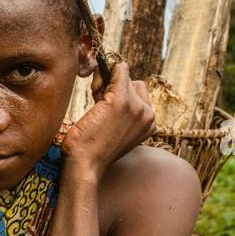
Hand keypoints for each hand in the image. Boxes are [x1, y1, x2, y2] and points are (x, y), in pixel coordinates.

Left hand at [62, 61, 154, 176]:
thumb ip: (120, 113)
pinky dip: (106, 71)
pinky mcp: (122, 101)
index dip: (120, 94)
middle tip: (96, 100)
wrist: (84, 165)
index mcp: (150, 124)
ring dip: (106, 82)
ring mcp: (137, 107)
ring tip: (94, 100)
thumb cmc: (92, 150)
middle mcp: (149, 115)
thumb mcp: (114, 130)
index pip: (140, 94)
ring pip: (124, 77)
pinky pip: (120, 70)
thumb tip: (111, 85)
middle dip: (113, 86)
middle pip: (133, 84)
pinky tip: (95, 87)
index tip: (102, 102)